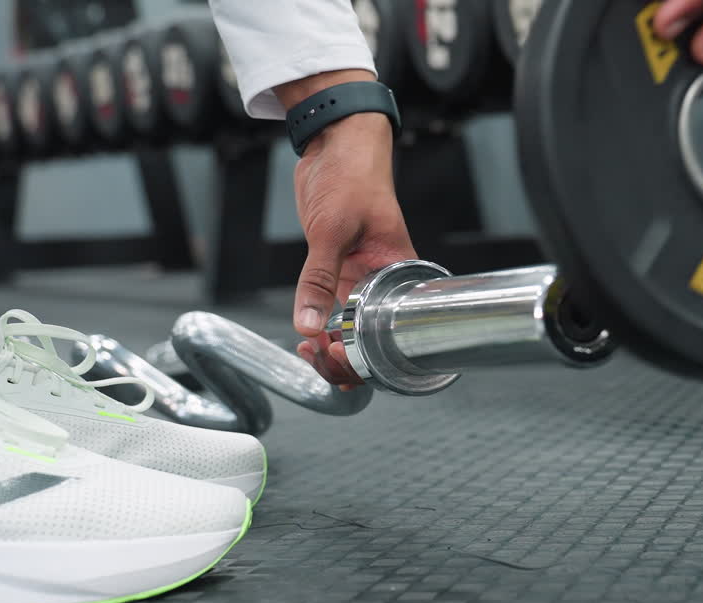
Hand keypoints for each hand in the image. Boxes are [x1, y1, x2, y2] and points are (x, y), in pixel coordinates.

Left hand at [274, 71, 417, 387]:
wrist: (335, 142)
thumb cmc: (353, 176)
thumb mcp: (332, 229)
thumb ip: (319, 279)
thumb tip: (309, 325)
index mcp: (398, 274)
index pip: (394, 332)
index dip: (369, 355)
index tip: (339, 355)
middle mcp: (382, 283)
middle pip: (372, 339)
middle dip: (346, 359)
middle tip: (317, 358)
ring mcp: (359, 279)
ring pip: (350, 329)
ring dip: (329, 347)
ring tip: (307, 350)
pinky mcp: (337, 271)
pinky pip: (331, 311)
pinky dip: (318, 326)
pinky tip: (304, 334)